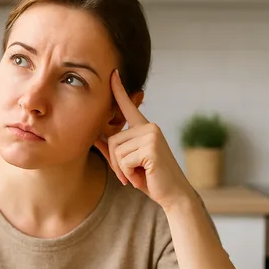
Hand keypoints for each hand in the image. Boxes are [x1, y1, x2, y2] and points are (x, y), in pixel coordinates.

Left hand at [94, 70, 193, 210]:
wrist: (174, 195)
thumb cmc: (152, 180)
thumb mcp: (129, 164)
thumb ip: (113, 151)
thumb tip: (95, 138)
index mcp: (145, 129)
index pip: (129, 107)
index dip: (119, 91)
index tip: (113, 73)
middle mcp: (150, 127)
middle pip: (113, 140)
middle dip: (116, 163)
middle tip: (129, 176)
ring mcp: (151, 135)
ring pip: (117, 151)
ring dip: (123, 170)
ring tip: (138, 177)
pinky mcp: (151, 148)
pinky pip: (124, 160)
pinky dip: (129, 174)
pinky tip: (142, 178)